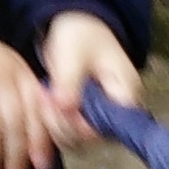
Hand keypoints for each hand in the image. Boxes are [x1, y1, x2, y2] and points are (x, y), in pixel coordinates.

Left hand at [41, 8, 141, 144]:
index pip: (110, 126)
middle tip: (46, 98)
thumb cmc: (81, 35)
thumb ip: (69, 80)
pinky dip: (51, 121)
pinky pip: (67, 132)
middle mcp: (117, 112)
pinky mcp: (84, 118)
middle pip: (91, 137)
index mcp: (125, 94)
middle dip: (63, 122)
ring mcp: (100, 117)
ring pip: (76, 139)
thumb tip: (65, 108)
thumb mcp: (73, 52)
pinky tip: (43, 100)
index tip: (61, 105)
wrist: (76, 28)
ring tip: (43, 96)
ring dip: (54, 123)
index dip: (83, 123)